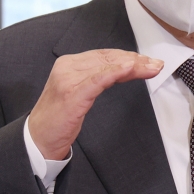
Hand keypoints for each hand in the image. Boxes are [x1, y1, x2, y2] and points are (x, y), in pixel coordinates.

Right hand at [28, 49, 163, 159]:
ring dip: (133, 66)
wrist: (38, 139)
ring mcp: (69, 79)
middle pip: (108, 58)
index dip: (127, 56)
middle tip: (155, 64)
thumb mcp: (79, 92)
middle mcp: (68, 66)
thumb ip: (97, 78)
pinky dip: (115, 72)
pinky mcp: (72, 93)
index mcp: (69, 63)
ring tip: (151, 68)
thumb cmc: (59, 117)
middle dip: (135, 60)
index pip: (104, 55)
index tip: (147, 61)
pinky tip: (130, 69)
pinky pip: (98, 79)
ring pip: (107, 66)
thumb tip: (124, 70)